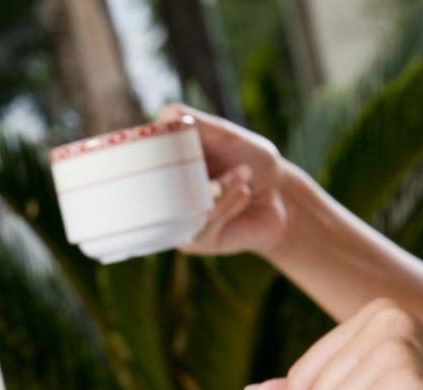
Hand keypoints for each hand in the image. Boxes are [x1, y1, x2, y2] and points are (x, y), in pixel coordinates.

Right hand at [158, 104, 288, 256]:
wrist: (283, 199)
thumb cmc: (252, 163)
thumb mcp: (226, 138)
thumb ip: (199, 126)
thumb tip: (167, 113)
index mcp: (166, 173)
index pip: (139, 167)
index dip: (144, 156)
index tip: (158, 143)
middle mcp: (165, 200)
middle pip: (153, 189)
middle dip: (183, 172)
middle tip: (206, 160)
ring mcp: (178, 223)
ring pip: (184, 206)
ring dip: (220, 187)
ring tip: (244, 173)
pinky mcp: (197, 242)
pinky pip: (204, 224)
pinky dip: (228, 204)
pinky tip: (244, 194)